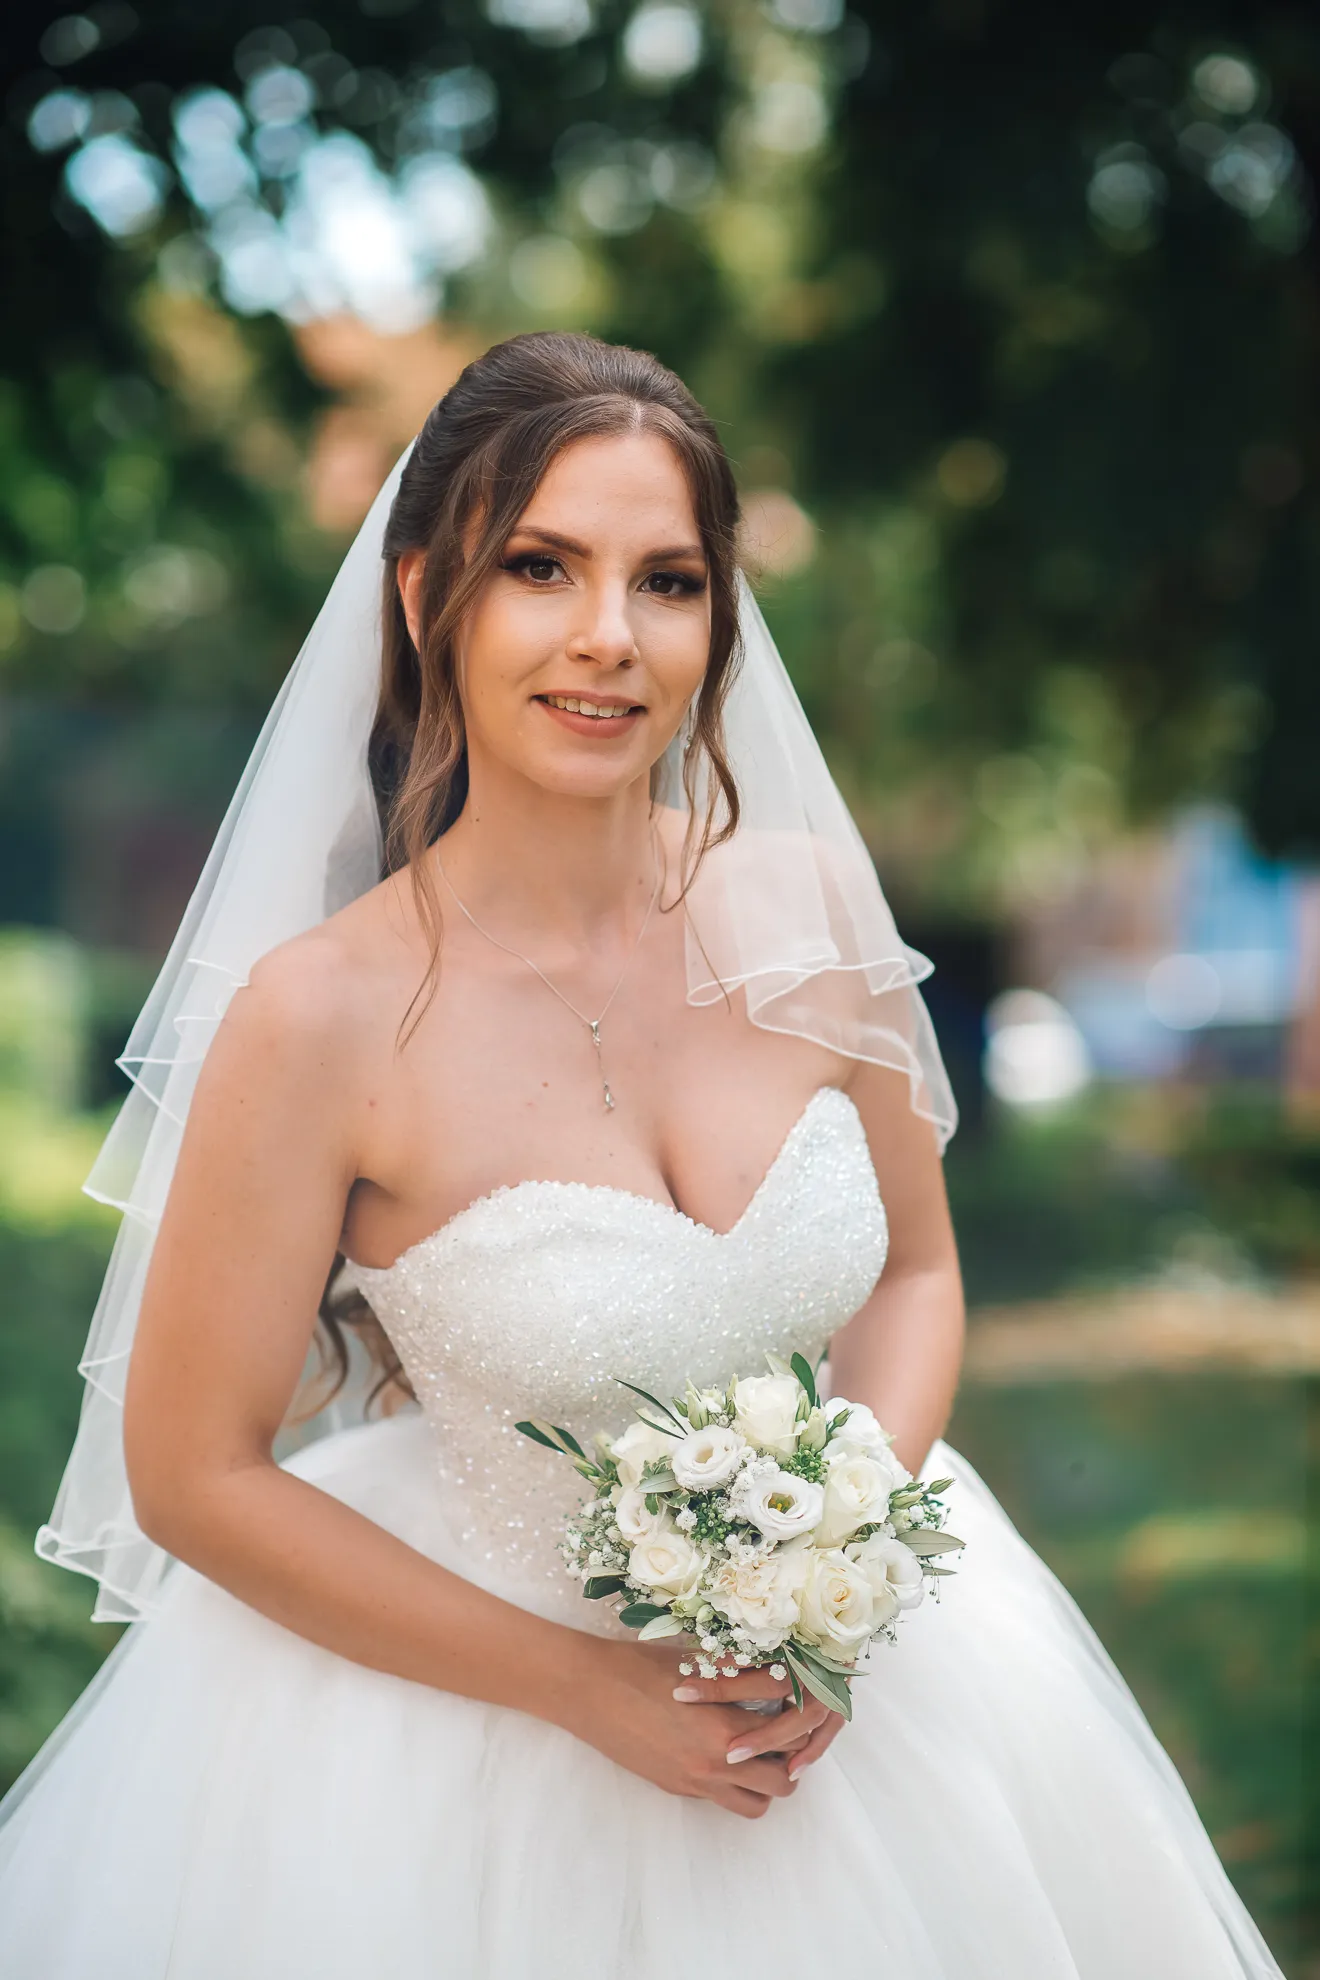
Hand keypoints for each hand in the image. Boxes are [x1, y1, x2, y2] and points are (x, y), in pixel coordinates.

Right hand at [563, 1638, 812, 1818]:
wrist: (589, 1691)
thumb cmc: (639, 1666)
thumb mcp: (695, 1662)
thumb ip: (737, 1673)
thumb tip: (774, 1670)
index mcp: (725, 1727)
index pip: (786, 1741)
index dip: (798, 1727)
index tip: (796, 1712)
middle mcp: (715, 1764)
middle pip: (781, 1783)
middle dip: (789, 1763)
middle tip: (783, 1738)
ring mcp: (694, 1782)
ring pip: (754, 1805)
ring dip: (763, 1784)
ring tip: (756, 1754)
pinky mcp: (674, 1788)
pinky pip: (719, 1800)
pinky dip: (731, 1785)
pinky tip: (720, 1755)